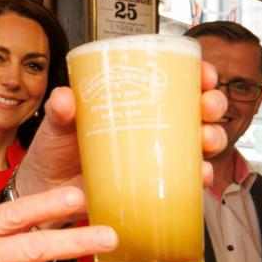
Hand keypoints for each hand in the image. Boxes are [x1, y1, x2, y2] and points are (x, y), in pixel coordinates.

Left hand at [13, 61, 228, 198]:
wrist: (47, 188)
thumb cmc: (55, 148)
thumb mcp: (57, 122)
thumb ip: (59, 110)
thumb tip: (65, 98)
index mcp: (133, 100)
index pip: (174, 79)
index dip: (197, 74)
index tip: (203, 75)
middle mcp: (151, 124)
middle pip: (196, 108)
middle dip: (212, 104)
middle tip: (206, 107)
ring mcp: (154, 154)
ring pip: (199, 141)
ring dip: (213, 139)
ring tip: (205, 141)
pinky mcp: (152, 182)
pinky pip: (186, 179)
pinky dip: (200, 177)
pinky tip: (200, 176)